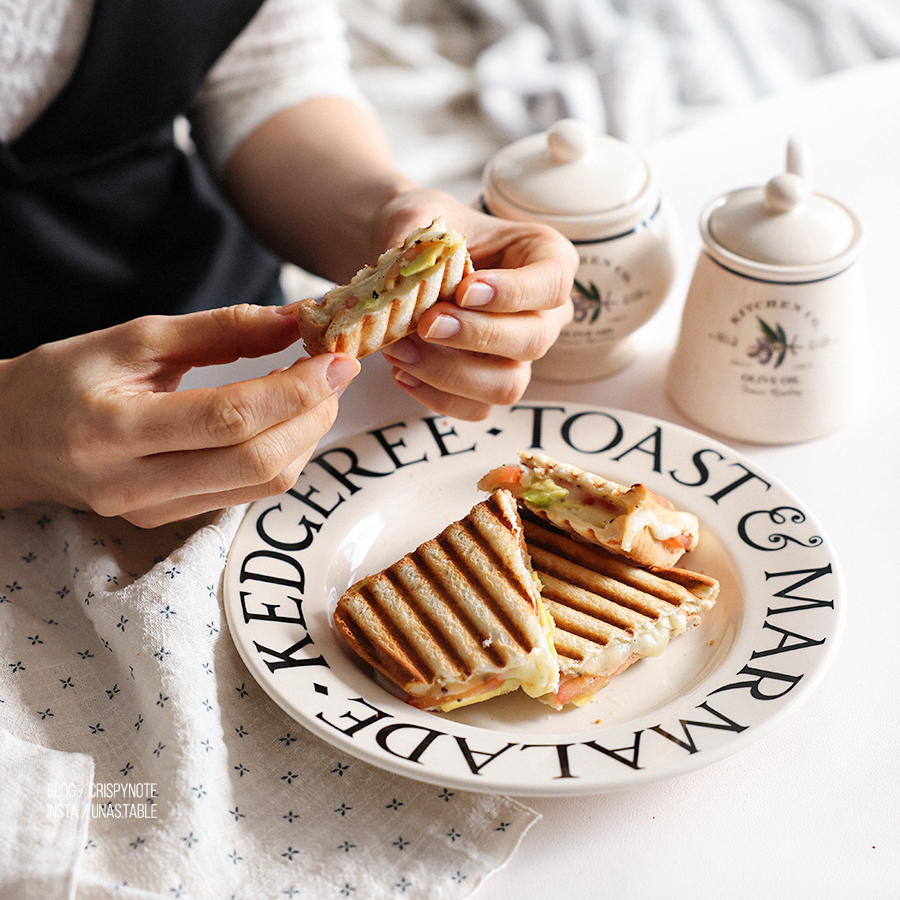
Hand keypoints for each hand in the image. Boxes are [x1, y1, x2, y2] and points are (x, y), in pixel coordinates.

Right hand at [0, 305, 358, 527]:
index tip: (335, 358)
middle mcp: (135, 485)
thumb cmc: (64, 381)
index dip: (294, 389)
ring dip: (306, 437)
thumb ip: (217, 330)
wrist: (10, 441)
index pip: (229, 418)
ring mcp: (154, 512)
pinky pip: (248, 494)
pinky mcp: (169, 522)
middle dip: (313, 415)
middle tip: (334, 374)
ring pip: (262, 484)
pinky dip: (283, 456)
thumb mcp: (131, 339)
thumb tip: (294, 319)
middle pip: (256, 460)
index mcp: (115, 430)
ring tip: (315, 393)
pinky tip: (287, 422)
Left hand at [377, 189, 577, 419]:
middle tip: (425, 323)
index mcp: (546, 259)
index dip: (514, 293)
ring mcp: (519, 356)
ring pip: (507, 385)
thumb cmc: (428, 234)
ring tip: (400, 349)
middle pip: (533, 340)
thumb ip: (417, 243)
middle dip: (476, 336)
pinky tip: (402, 372)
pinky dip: (437, 396)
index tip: (465, 290)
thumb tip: (403, 271)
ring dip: (451, 372)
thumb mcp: (422, 219)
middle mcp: (544, 314)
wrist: (407, 262)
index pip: (553, 283)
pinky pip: (476, 408)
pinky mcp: (489, 385)